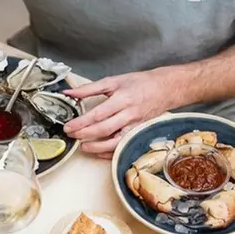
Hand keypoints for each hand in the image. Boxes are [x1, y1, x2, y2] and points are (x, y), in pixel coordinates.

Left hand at [63, 69, 180, 157]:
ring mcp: (135, 126)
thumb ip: (90, 88)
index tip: (69, 126)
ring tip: (83, 146)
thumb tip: (69, 92)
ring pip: (114, 142)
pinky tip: (98, 152)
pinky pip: (123, 146)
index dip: (81, 122)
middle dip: (85, 134)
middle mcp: (129, 114)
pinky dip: (110, 152)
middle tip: (71, 135)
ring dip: (97, 148)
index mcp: (122, 99)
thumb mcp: (114, 80)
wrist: (166, 89)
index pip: (98, 114)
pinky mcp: (138, 133)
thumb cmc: (140, 83)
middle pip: (104, 129)